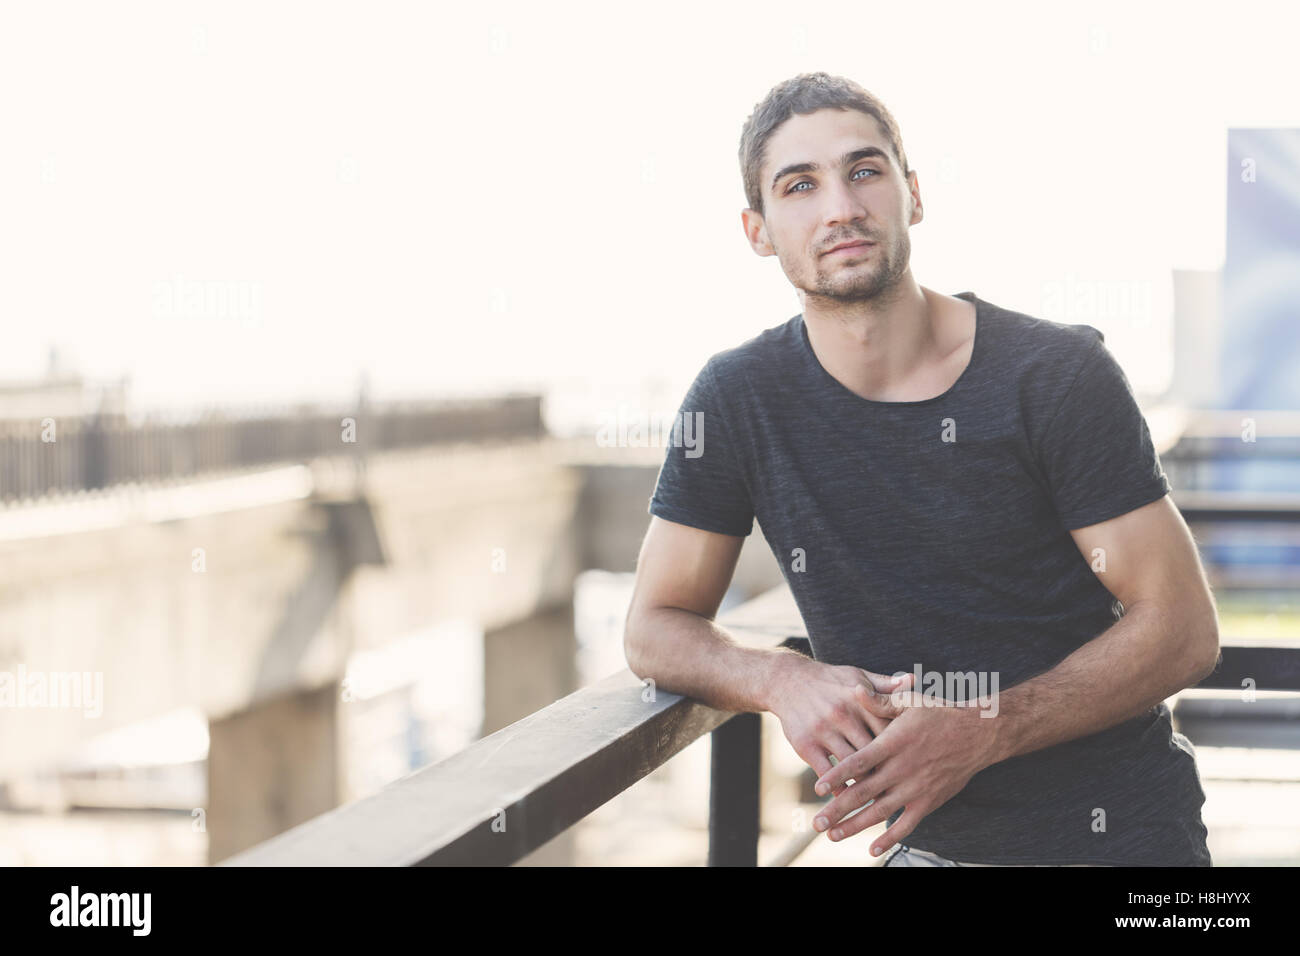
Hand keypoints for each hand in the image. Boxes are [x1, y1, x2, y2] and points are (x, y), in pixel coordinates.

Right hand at [766, 657, 915, 797]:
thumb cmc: (830, 681)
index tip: (916, 762)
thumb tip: (913, 680)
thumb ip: (885, 684)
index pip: (888, 727)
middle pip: (873, 750)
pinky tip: (849, 796)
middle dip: (888, 770)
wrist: (787, 681)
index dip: (903, 746)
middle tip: (903, 788)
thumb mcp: (857, 676)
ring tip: (880, 800)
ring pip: (851, 765)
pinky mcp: (806, 745)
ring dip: (865, 784)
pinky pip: (827, 773)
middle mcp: (843, 715)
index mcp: (860, 699)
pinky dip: (839, 787)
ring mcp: (824, 731)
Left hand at [809, 690, 1000, 856]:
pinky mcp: (929, 802)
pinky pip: (907, 825)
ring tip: (832, 835)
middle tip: (816, 822)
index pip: (859, 762)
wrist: (979, 735)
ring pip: (880, 812)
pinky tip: (872, 849)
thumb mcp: (909, 702)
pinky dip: (890, 839)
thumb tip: (854, 689)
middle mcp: (902, 769)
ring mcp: (915, 789)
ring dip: (855, 825)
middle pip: (864, 792)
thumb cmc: (940, 714)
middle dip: (838, 809)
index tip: (817, 787)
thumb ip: (879, 700)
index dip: (837, 775)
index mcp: (893, 743)